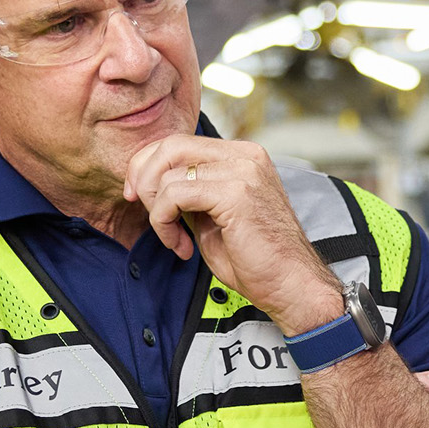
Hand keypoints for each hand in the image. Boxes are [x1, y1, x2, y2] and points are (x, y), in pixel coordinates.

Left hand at [123, 136, 341, 334]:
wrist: (291, 285)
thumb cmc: (255, 259)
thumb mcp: (213, 216)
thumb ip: (189, 193)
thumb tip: (150, 183)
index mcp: (242, 156)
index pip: (179, 142)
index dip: (148, 165)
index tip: (137, 195)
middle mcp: (245, 155)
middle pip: (171, 146)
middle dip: (143, 178)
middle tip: (143, 210)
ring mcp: (243, 171)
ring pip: (169, 173)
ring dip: (157, 212)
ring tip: (175, 239)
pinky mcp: (235, 193)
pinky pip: (175, 196)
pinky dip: (164, 223)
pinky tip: (182, 246)